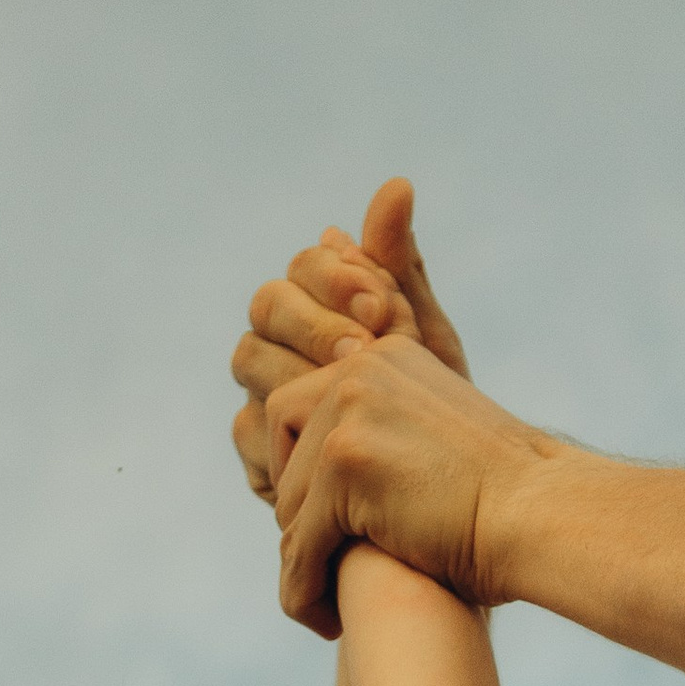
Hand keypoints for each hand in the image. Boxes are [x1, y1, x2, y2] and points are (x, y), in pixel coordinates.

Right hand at [231, 178, 469, 501]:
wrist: (432, 499)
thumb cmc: (434, 415)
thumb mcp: (425, 339)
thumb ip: (401, 271)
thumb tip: (395, 186)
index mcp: (320, 305)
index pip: (306, 266)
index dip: (336, 280)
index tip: (381, 306)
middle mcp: (282, 343)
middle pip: (269, 305)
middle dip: (316, 322)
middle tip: (363, 350)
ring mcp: (263, 395)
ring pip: (252, 359)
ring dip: (298, 367)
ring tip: (349, 388)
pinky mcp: (258, 453)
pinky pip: (250, 428)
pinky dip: (285, 427)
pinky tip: (324, 433)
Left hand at [269, 336, 553, 636]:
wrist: (543, 519)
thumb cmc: (504, 504)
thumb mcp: (433, 444)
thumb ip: (381, 438)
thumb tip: (312, 476)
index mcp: (382, 356)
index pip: (299, 411)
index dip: (306, 476)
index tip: (330, 529)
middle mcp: (361, 369)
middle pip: (282, 447)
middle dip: (298, 512)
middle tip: (322, 564)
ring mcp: (350, 412)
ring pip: (288, 502)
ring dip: (303, 560)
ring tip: (328, 601)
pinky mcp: (346, 464)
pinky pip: (299, 544)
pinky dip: (305, 590)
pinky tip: (327, 622)